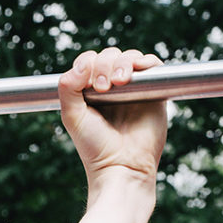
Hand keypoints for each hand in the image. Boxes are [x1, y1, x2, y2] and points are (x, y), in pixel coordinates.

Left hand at [58, 48, 166, 185]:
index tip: (91, 84)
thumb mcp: (72, 116)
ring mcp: (133, 89)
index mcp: (90, 91)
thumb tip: (85, 62)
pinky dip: (147, 62)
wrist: (122, 167)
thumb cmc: (95, 147)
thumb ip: (68, 87)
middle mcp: (112, 88)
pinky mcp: (154, 93)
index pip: (89, 61)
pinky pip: (154, 66)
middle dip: (106, 64)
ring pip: (130, 57)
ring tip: (120, 81)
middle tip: (105, 87)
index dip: (89, 64)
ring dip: (124, 61)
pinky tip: (138, 71)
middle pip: (110, 56)